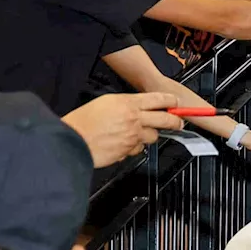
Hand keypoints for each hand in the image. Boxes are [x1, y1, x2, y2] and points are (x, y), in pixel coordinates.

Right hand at [60, 92, 183, 167]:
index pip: (158, 99)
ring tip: (138, 133)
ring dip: (149, 135)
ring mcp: (133, 136)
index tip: (176, 103)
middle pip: (166, 119)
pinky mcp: (129, 150)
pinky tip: (123, 143)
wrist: (72, 139)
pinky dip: (134, 147)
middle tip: (178, 122)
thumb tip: (140, 108)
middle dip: (176, 121)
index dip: (171, 101)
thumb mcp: (106, 102)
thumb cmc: (83, 120)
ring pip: (153, 136)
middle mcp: (134, 118)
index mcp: (128, 103)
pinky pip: (138, 148)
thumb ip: (126, 105)